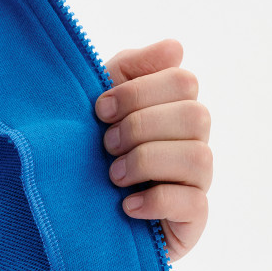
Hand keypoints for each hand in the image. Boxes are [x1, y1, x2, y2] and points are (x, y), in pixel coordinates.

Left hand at [95, 38, 211, 262]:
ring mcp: (196, 183)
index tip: (100, 110)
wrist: (73, 223)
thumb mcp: (98, 111)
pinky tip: (126, 206)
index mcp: (172, 111)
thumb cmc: (87, 160)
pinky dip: (155, 200)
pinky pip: (193, 202)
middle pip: (195, 115)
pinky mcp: (192, 220)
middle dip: (141, 127)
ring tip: (113, 177)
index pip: (183, 81)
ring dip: (147, 162)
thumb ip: (128, 71)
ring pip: (198, 157)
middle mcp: (192, 143)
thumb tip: (174, 47)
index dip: (140, 91)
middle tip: (106, 145)